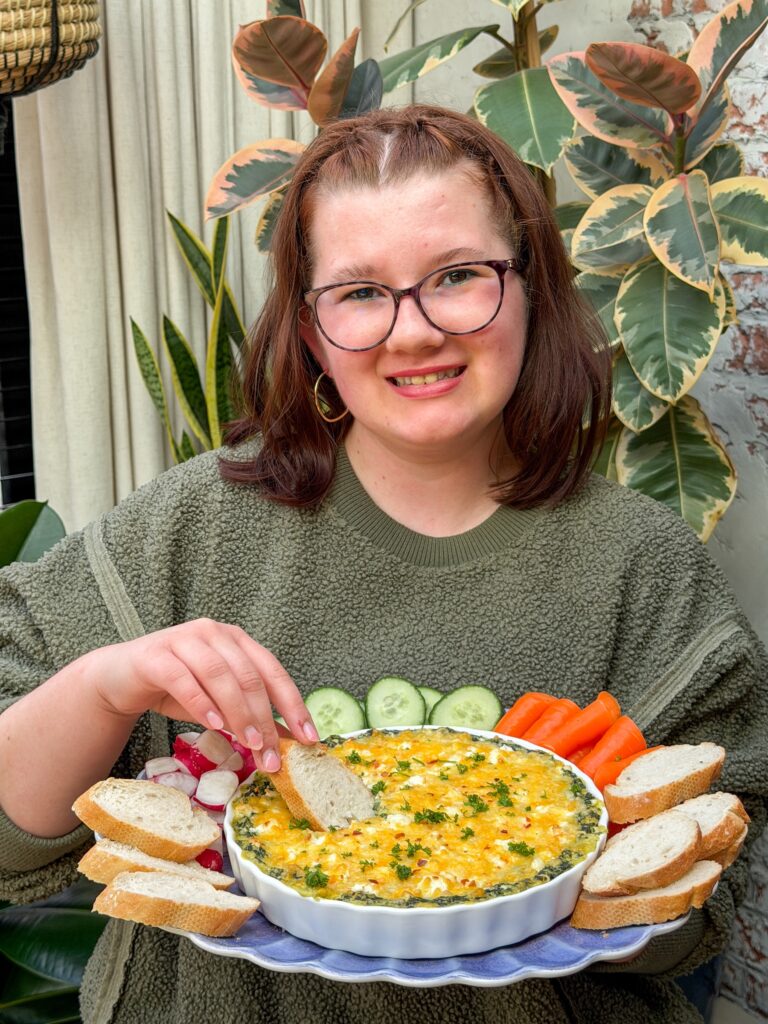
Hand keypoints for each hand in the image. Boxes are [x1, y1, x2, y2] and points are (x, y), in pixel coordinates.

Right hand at [82, 618, 317, 771]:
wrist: (121, 678)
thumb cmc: (177, 689)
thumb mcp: (219, 704)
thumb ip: (250, 716)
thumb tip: (290, 742)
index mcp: (237, 640)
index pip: (273, 672)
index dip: (293, 705)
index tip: (309, 738)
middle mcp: (215, 632)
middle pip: (249, 676)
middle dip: (265, 718)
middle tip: (272, 753)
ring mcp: (185, 639)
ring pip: (220, 675)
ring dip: (238, 712)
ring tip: (250, 742)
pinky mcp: (157, 655)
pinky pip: (184, 678)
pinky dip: (202, 702)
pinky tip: (213, 725)